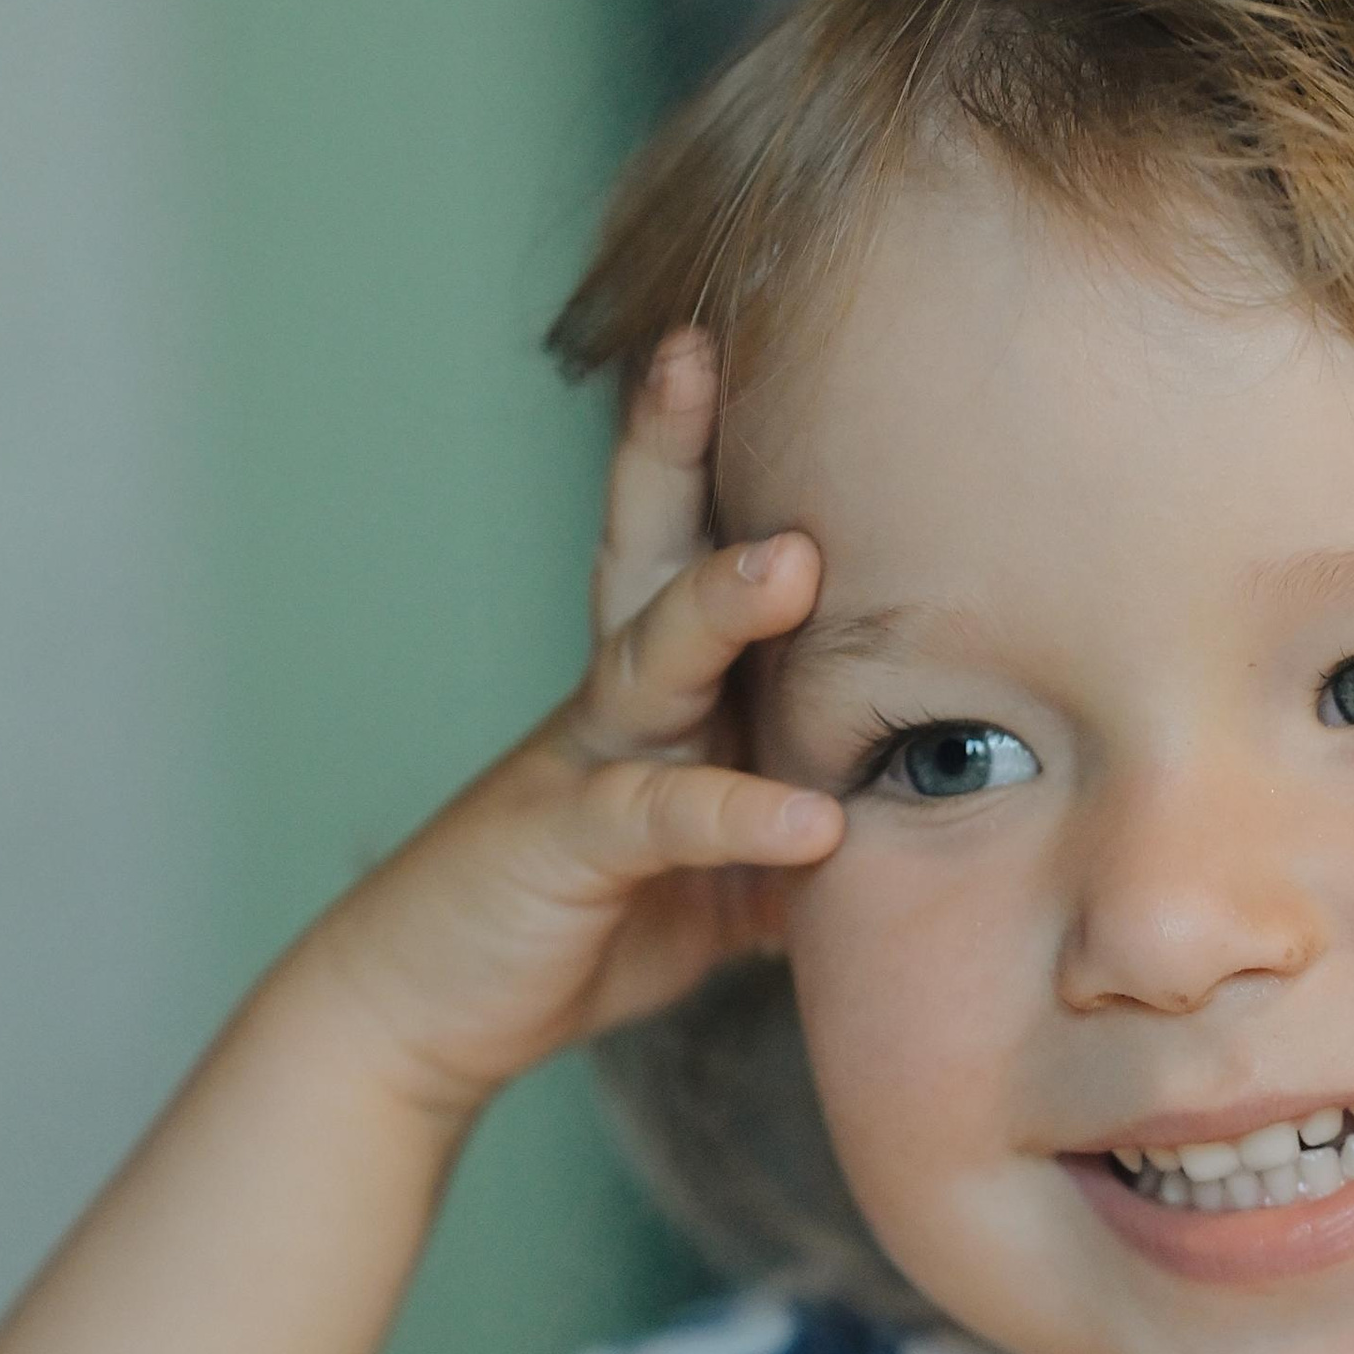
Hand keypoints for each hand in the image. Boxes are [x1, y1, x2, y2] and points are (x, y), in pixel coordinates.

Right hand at [300, 331, 838, 1119]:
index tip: (795, 344)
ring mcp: (583, 763)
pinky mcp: (564, 851)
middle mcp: (618, 698)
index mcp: (660, 685)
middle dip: (676, 443)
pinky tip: (811, 820)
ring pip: (648, 656)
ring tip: (791, 561)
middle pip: (648, 546)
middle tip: (712, 342)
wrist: (427, 1012)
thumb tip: (926, 815)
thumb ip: (804, 829)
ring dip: (716, 602)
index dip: (732, 451)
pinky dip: (733, 817)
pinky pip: (655, 820)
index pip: (695, 542)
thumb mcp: (720, 870)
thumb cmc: (580, 926)